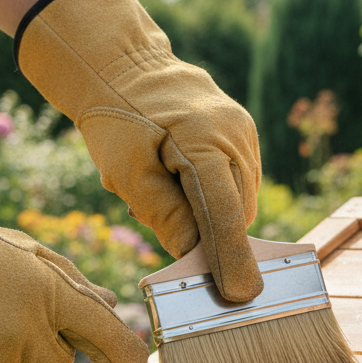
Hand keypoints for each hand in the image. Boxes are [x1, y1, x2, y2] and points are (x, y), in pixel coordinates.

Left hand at [16, 0, 262, 302]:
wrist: (122, 66)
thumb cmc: (118, 119)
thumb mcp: (128, 174)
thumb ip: (164, 216)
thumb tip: (194, 259)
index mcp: (205, 142)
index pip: (225, 214)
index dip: (231, 260)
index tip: (238, 296)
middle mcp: (236, 135)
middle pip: (237, 213)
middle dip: (213, 239)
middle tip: (173, 245)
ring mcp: (243, 133)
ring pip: (238, 201)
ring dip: (211, 218)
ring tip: (166, 196)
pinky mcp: (241, 136)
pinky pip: (235, 184)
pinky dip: (213, 199)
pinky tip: (179, 185)